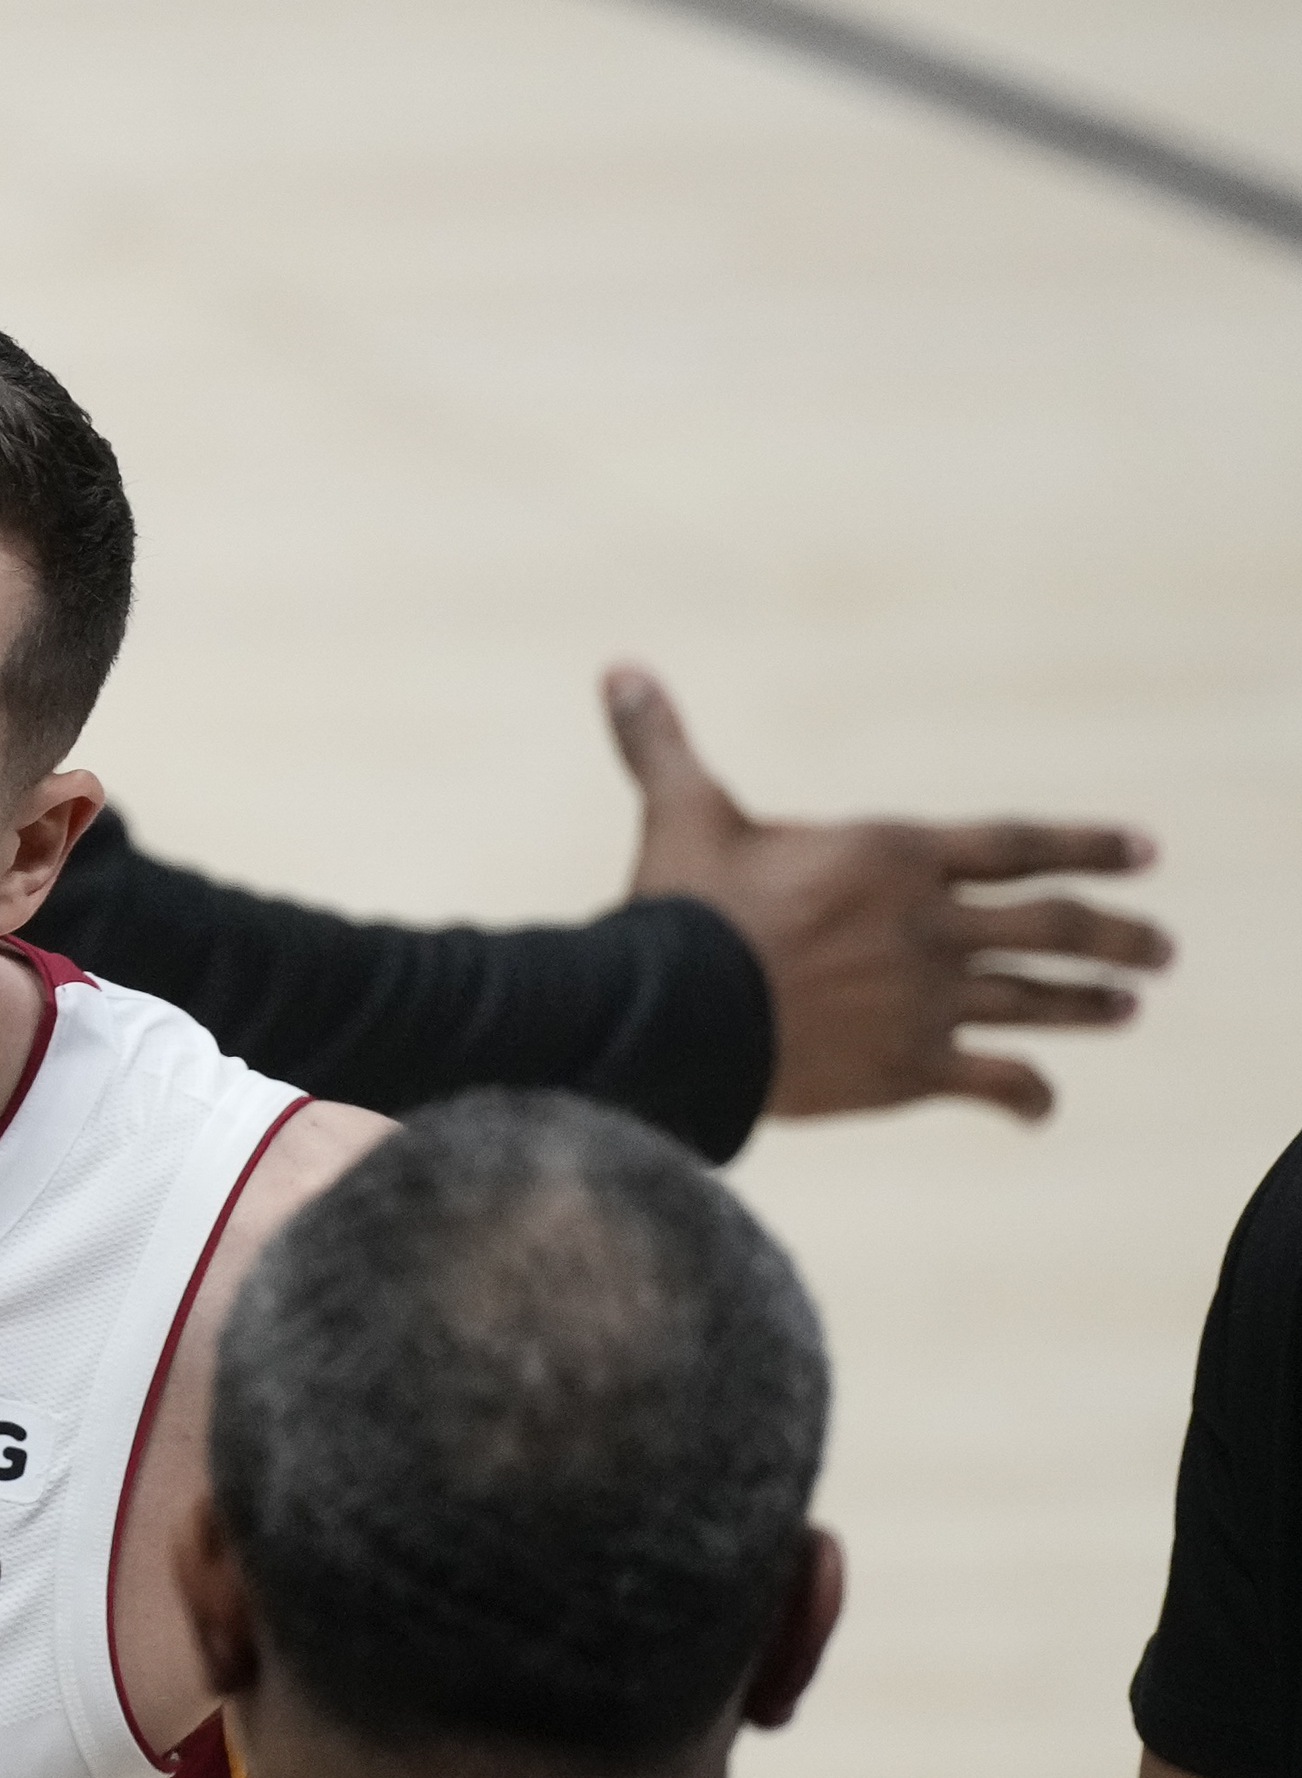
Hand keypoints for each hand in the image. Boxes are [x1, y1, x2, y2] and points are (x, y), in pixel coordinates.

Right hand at [606, 663, 1168, 1122]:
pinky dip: (1027, 1095)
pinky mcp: (909, 1067)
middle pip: (1053, 926)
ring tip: (1127, 1007)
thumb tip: (617, 669)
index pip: (1018, 845)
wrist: (672, 1012)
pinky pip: (993, 1081)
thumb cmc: (680, 909)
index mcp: (894, 855)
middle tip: (1160, 950)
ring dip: (1090, 1004)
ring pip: (1038, 1000)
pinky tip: (1041, 1108)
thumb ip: (665, 745)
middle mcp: (932, 925)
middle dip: (1115, 935)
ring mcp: (929, 999)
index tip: (1146, 853)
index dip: (1089, 845)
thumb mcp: (681, 815)